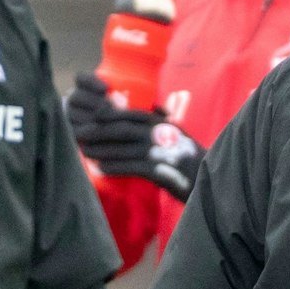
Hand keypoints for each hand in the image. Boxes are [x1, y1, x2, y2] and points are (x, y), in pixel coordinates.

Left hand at [65, 74, 200, 201]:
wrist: (209, 181)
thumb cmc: (193, 158)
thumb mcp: (181, 134)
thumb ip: (166, 120)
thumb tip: (153, 107)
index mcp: (164, 124)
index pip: (133, 114)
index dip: (111, 113)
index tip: (93, 114)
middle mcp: (161, 135)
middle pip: (124, 129)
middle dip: (100, 130)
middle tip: (80, 132)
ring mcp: (160, 153)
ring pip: (124, 148)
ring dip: (102, 150)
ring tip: (85, 151)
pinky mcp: (160, 172)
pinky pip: (131, 168)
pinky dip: (114, 167)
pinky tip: (100, 169)